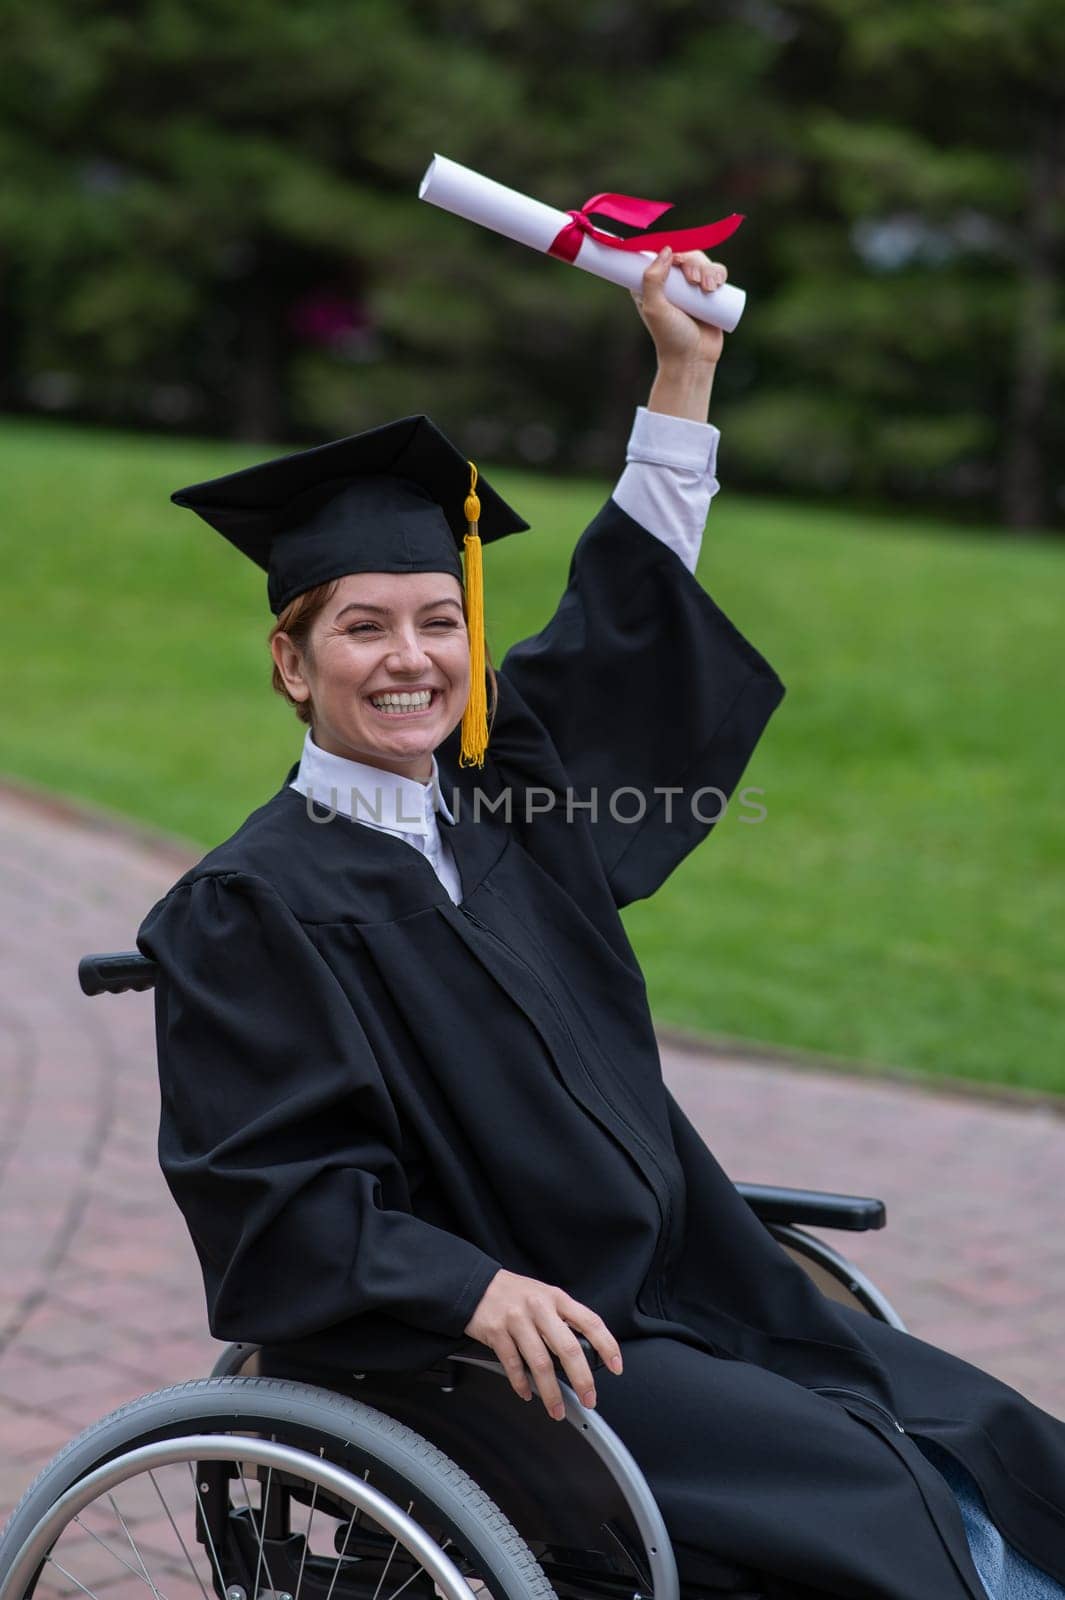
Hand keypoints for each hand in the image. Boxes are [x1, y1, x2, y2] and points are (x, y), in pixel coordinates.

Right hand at [464, 1268, 623, 1419]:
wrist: (476, 1285)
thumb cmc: (515, 1293)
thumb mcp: (544, 1295)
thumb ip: (563, 1318)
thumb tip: (585, 1350)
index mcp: (556, 1298)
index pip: (590, 1321)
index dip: (607, 1345)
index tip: (616, 1367)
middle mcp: (539, 1307)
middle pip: (568, 1348)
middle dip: (582, 1379)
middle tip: (588, 1398)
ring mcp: (517, 1319)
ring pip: (540, 1363)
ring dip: (551, 1392)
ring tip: (557, 1409)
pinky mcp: (497, 1332)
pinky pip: (513, 1365)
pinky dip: (522, 1384)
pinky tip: (528, 1394)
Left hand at [631, 246, 726, 367]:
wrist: (693, 358)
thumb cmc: (669, 337)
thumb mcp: (654, 308)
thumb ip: (653, 279)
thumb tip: (667, 250)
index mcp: (650, 284)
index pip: (659, 255)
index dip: (669, 252)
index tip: (676, 262)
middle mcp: (671, 283)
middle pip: (684, 255)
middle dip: (693, 262)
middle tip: (694, 280)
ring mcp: (691, 287)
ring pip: (702, 262)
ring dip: (708, 269)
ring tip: (709, 289)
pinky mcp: (709, 293)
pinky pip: (717, 273)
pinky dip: (719, 274)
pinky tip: (717, 285)